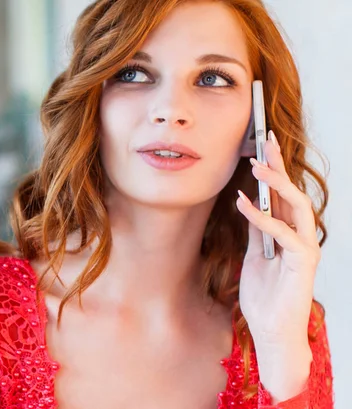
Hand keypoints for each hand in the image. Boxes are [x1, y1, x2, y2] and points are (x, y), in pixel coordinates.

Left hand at [236, 130, 318, 347]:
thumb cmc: (264, 295)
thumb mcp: (254, 254)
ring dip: (276, 184)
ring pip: (297, 206)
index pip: (282, 194)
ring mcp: (304, 248)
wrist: (270, 329)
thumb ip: (256, 230)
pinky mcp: (303, 262)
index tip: (261, 145)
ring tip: (256, 165)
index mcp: (288, 232)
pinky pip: (283, 233)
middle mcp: (300, 236)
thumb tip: (249, 202)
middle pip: (293, 192)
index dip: (274, 168)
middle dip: (280, 165)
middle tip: (265, 139)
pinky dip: (263, 217)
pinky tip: (244, 203)